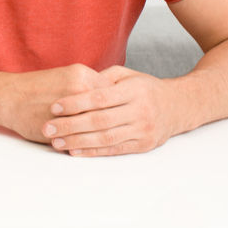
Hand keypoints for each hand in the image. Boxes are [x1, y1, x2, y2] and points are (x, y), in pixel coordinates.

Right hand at [0, 64, 113, 143]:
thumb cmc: (35, 88)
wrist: (7, 96)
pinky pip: (83, 138)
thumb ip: (86, 87)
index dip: (118, 105)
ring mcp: (71, 108)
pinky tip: (90, 146)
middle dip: (115, 121)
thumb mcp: (65, 76)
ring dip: (103, 135)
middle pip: (110, 110)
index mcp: (82, 74)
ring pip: (98, 126)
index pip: (114, 92)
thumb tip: (109, 102)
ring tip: (106, 140)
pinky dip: (88, 144)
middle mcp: (80, 89)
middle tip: (119, 128)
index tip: (120, 112)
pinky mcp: (62, 127)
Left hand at [42, 66, 183, 155]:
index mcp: (134, 90)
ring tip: (56, 142)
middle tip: (48, 127)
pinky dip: (93, 152)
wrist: (179, 106)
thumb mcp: (126, 75)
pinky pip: (115, 150)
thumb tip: (73, 84)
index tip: (54, 106)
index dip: (75, 103)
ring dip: (78, 142)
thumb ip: (102, 78)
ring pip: (106, 138)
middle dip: (70, 125)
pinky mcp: (144, 145)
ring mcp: (144, 130)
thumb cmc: (145, 87)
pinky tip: (75, 151)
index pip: (100, 98)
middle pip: (100, 121)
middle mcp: (140, 111)